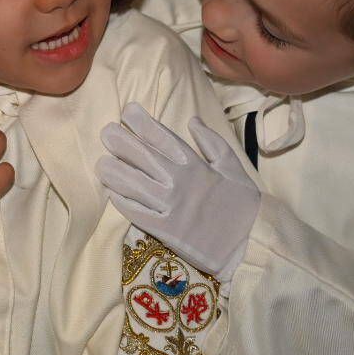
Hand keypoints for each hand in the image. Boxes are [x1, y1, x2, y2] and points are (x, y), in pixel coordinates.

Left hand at [97, 104, 260, 280]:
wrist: (251, 243)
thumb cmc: (243, 205)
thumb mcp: (234, 167)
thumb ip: (213, 143)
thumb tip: (192, 120)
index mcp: (197, 166)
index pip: (164, 139)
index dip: (144, 123)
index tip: (128, 111)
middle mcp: (180, 184)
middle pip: (144, 158)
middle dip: (122, 143)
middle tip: (106, 132)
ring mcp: (171, 208)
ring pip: (135, 185)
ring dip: (115, 172)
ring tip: (101, 162)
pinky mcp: (166, 231)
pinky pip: (138, 214)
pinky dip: (123, 202)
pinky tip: (111, 192)